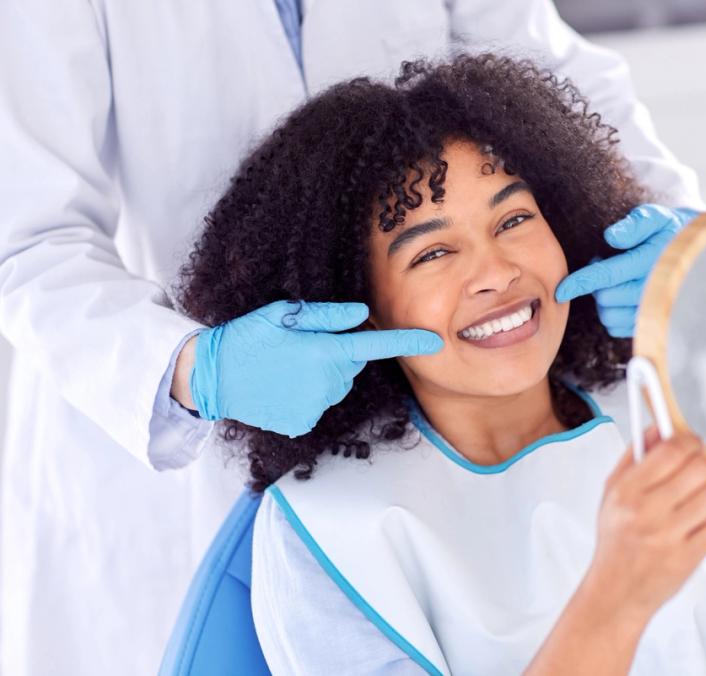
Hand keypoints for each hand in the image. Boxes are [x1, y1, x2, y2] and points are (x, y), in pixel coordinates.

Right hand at [188, 300, 442, 436]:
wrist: (208, 377)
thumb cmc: (245, 338)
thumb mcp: (280, 315)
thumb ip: (324, 316)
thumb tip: (361, 315)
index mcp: (321, 352)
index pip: (372, 346)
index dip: (406, 342)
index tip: (434, 342)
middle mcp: (323, 383)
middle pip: (351, 364)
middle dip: (336, 354)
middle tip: (299, 347)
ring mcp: (313, 407)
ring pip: (336, 385)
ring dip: (322, 375)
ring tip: (286, 367)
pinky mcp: (302, 423)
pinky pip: (319, 404)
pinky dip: (307, 395)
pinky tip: (282, 386)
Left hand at [554, 204, 698, 337]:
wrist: (697, 256)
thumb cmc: (670, 232)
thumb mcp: (656, 218)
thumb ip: (636, 224)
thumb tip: (611, 236)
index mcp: (652, 263)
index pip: (608, 276)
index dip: (581, 283)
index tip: (561, 290)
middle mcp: (655, 292)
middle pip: (605, 298)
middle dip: (597, 285)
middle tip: (607, 265)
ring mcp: (654, 312)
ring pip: (610, 316)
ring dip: (605, 300)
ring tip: (617, 281)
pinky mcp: (652, 326)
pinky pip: (617, 328)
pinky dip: (613, 314)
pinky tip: (622, 297)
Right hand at [584, 427, 705, 620]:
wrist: (616, 592)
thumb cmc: (616, 542)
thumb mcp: (612, 493)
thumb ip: (634, 457)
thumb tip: (656, 430)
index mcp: (627, 491)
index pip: (670, 450)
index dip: (688, 441)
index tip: (690, 443)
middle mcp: (647, 511)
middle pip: (699, 468)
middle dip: (700, 467)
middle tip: (693, 474)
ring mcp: (669, 536)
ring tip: (693, 505)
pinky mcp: (689, 558)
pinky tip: (697, 527)